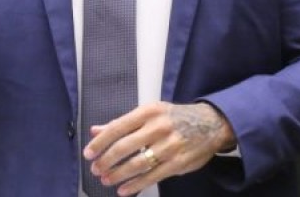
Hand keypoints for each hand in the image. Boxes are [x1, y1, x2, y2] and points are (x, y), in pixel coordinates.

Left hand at [84, 101, 235, 195]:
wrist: (211, 124)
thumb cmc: (175, 118)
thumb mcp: (150, 113)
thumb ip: (123, 123)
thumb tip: (96, 131)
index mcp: (149, 112)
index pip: (117, 127)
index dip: (100, 142)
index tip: (89, 153)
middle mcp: (158, 127)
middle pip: (124, 147)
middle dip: (106, 160)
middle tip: (95, 169)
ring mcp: (169, 146)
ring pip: (137, 164)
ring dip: (118, 174)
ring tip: (106, 180)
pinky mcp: (178, 163)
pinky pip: (152, 176)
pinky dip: (136, 185)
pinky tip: (124, 190)